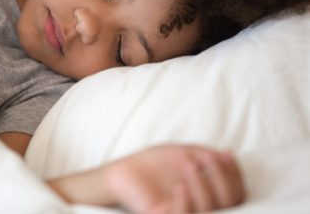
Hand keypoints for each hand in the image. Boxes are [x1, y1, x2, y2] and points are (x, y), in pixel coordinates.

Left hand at [104, 145, 244, 213]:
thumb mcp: (185, 154)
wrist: (127, 170)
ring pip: (209, 211)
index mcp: (209, 196)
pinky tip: (179, 185)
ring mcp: (184, 213)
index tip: (225, 154)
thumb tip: (227, 157)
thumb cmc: (156, 163)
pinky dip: (185, 201)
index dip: (234, 174)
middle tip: (207, 159)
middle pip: (229, 205)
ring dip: (203, 186)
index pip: (234, 193)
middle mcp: (201, 209)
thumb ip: (207, 157)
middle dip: (222, 180)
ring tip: (189, 165)